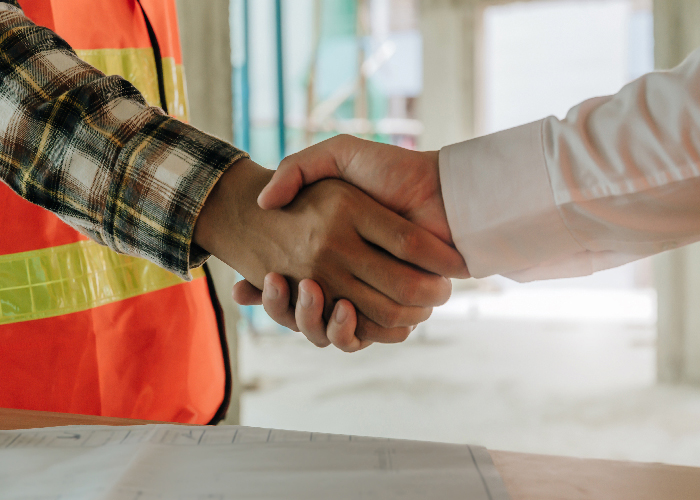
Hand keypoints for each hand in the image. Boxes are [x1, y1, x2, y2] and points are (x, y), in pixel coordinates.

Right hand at [195, 158, 465, 347]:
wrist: (441, 190)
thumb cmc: (391, 170)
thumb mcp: (338, 154)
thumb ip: (298, 168)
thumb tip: (264, 203)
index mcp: (327, 250)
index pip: (284, 282)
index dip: (263, 290)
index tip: (244, 285)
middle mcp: (343, 277)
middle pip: (299, 311)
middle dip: (280, 307)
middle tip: (275, 282)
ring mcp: (366, 295)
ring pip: (323, 329)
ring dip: (308, 319)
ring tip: (309, 291)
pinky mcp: (391, 309)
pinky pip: (358, 336)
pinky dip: (344, 331)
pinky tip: (339, 307)